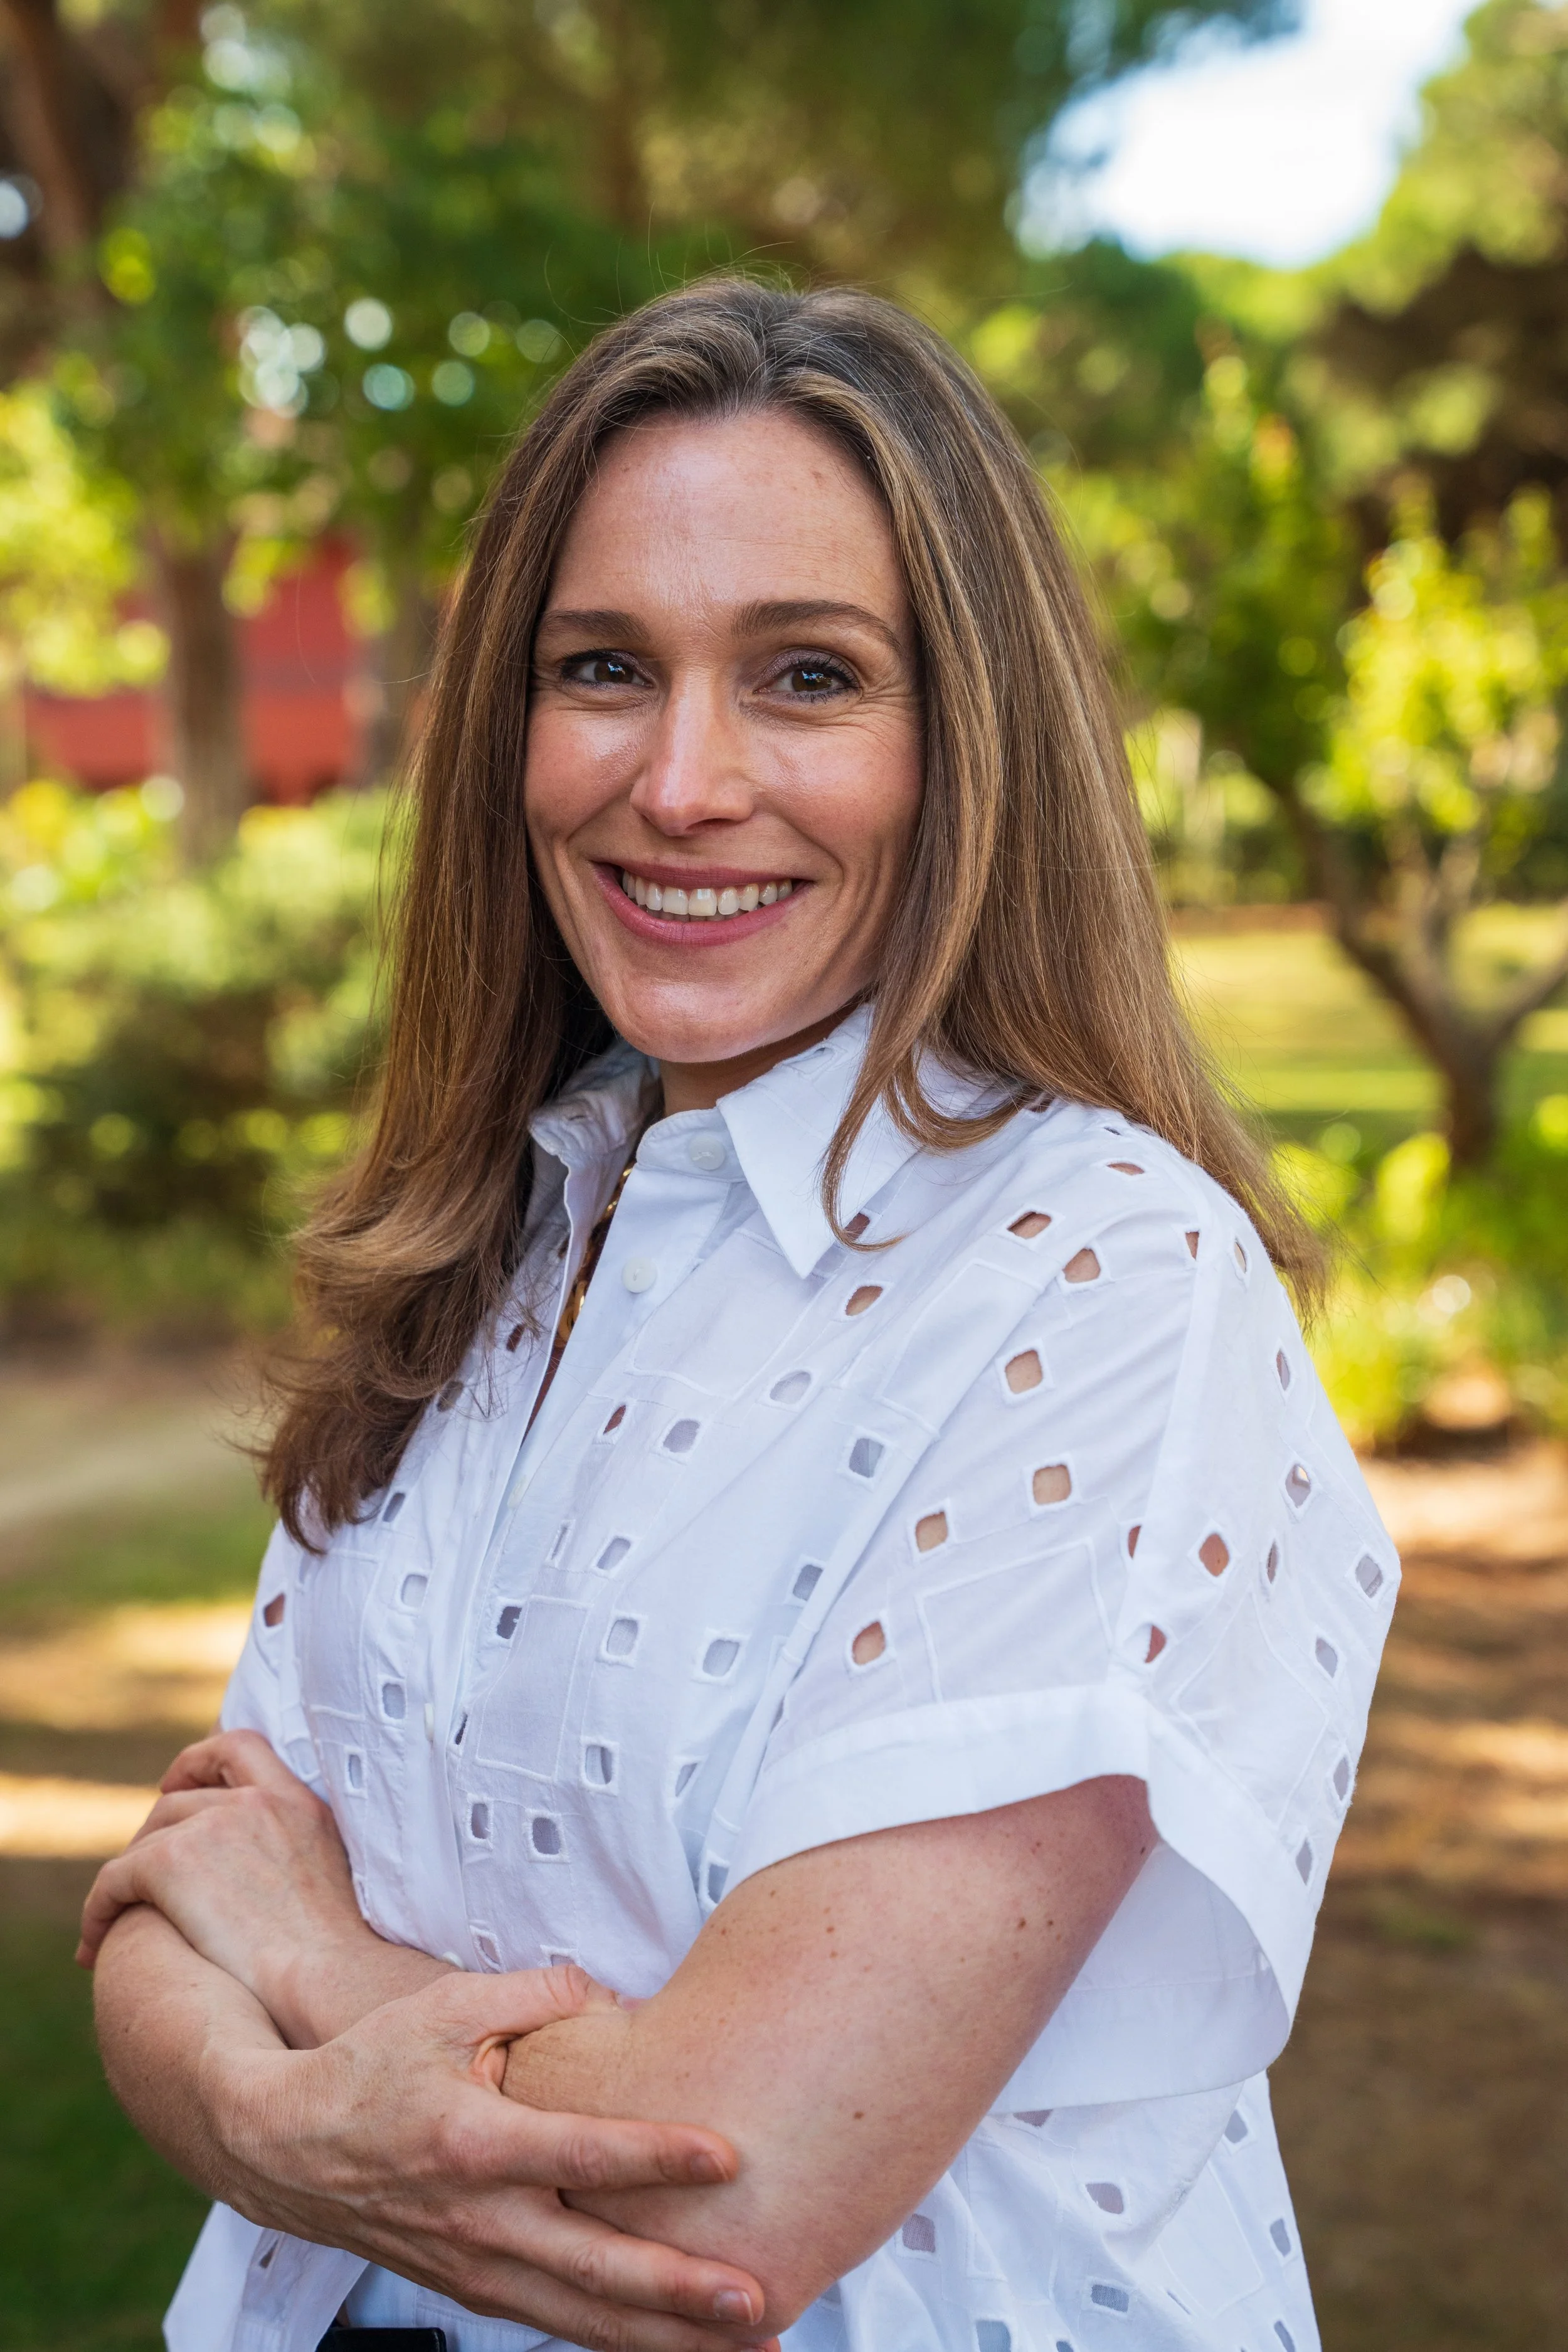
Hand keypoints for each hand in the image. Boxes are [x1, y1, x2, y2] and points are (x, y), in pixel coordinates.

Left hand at [77, 1731, 441, 2043]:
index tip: (177, 1785)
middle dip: (154, 1835)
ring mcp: (214, 1826)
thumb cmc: (336, 1959)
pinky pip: (113, 1879)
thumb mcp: (331, 1877)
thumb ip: (297, 1853)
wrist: (327, 1981)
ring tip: (114, 1919)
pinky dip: (97, 1910)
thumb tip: (265, 1879)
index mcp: (299, 1802)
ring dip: (126, 1879)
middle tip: (140, 1878)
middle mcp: (256, 1802)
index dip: (199, 1760)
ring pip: (146, 1840)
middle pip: (180, 1800)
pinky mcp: (171, 1861)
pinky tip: (91, 1947)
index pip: (240, 1747)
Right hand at [214, 1959, 773, 2351]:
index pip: (582, 2154)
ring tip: (744, 2346)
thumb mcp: (441, 2007)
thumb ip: (533, 1993)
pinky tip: (673, 2348)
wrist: (283, 2147)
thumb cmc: (367, 2068)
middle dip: (679, 2293)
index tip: (726, 2157)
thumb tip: (608, 1992)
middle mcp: (480, 2220)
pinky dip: (615, 2341)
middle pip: (595, 2268)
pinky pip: (556, 2321)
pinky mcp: (472, 2288)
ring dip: (664, 2340)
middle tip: (755, 2300)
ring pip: (583, 2317)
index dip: (656, 2156)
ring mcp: (475, 2267)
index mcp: (475, 2143)